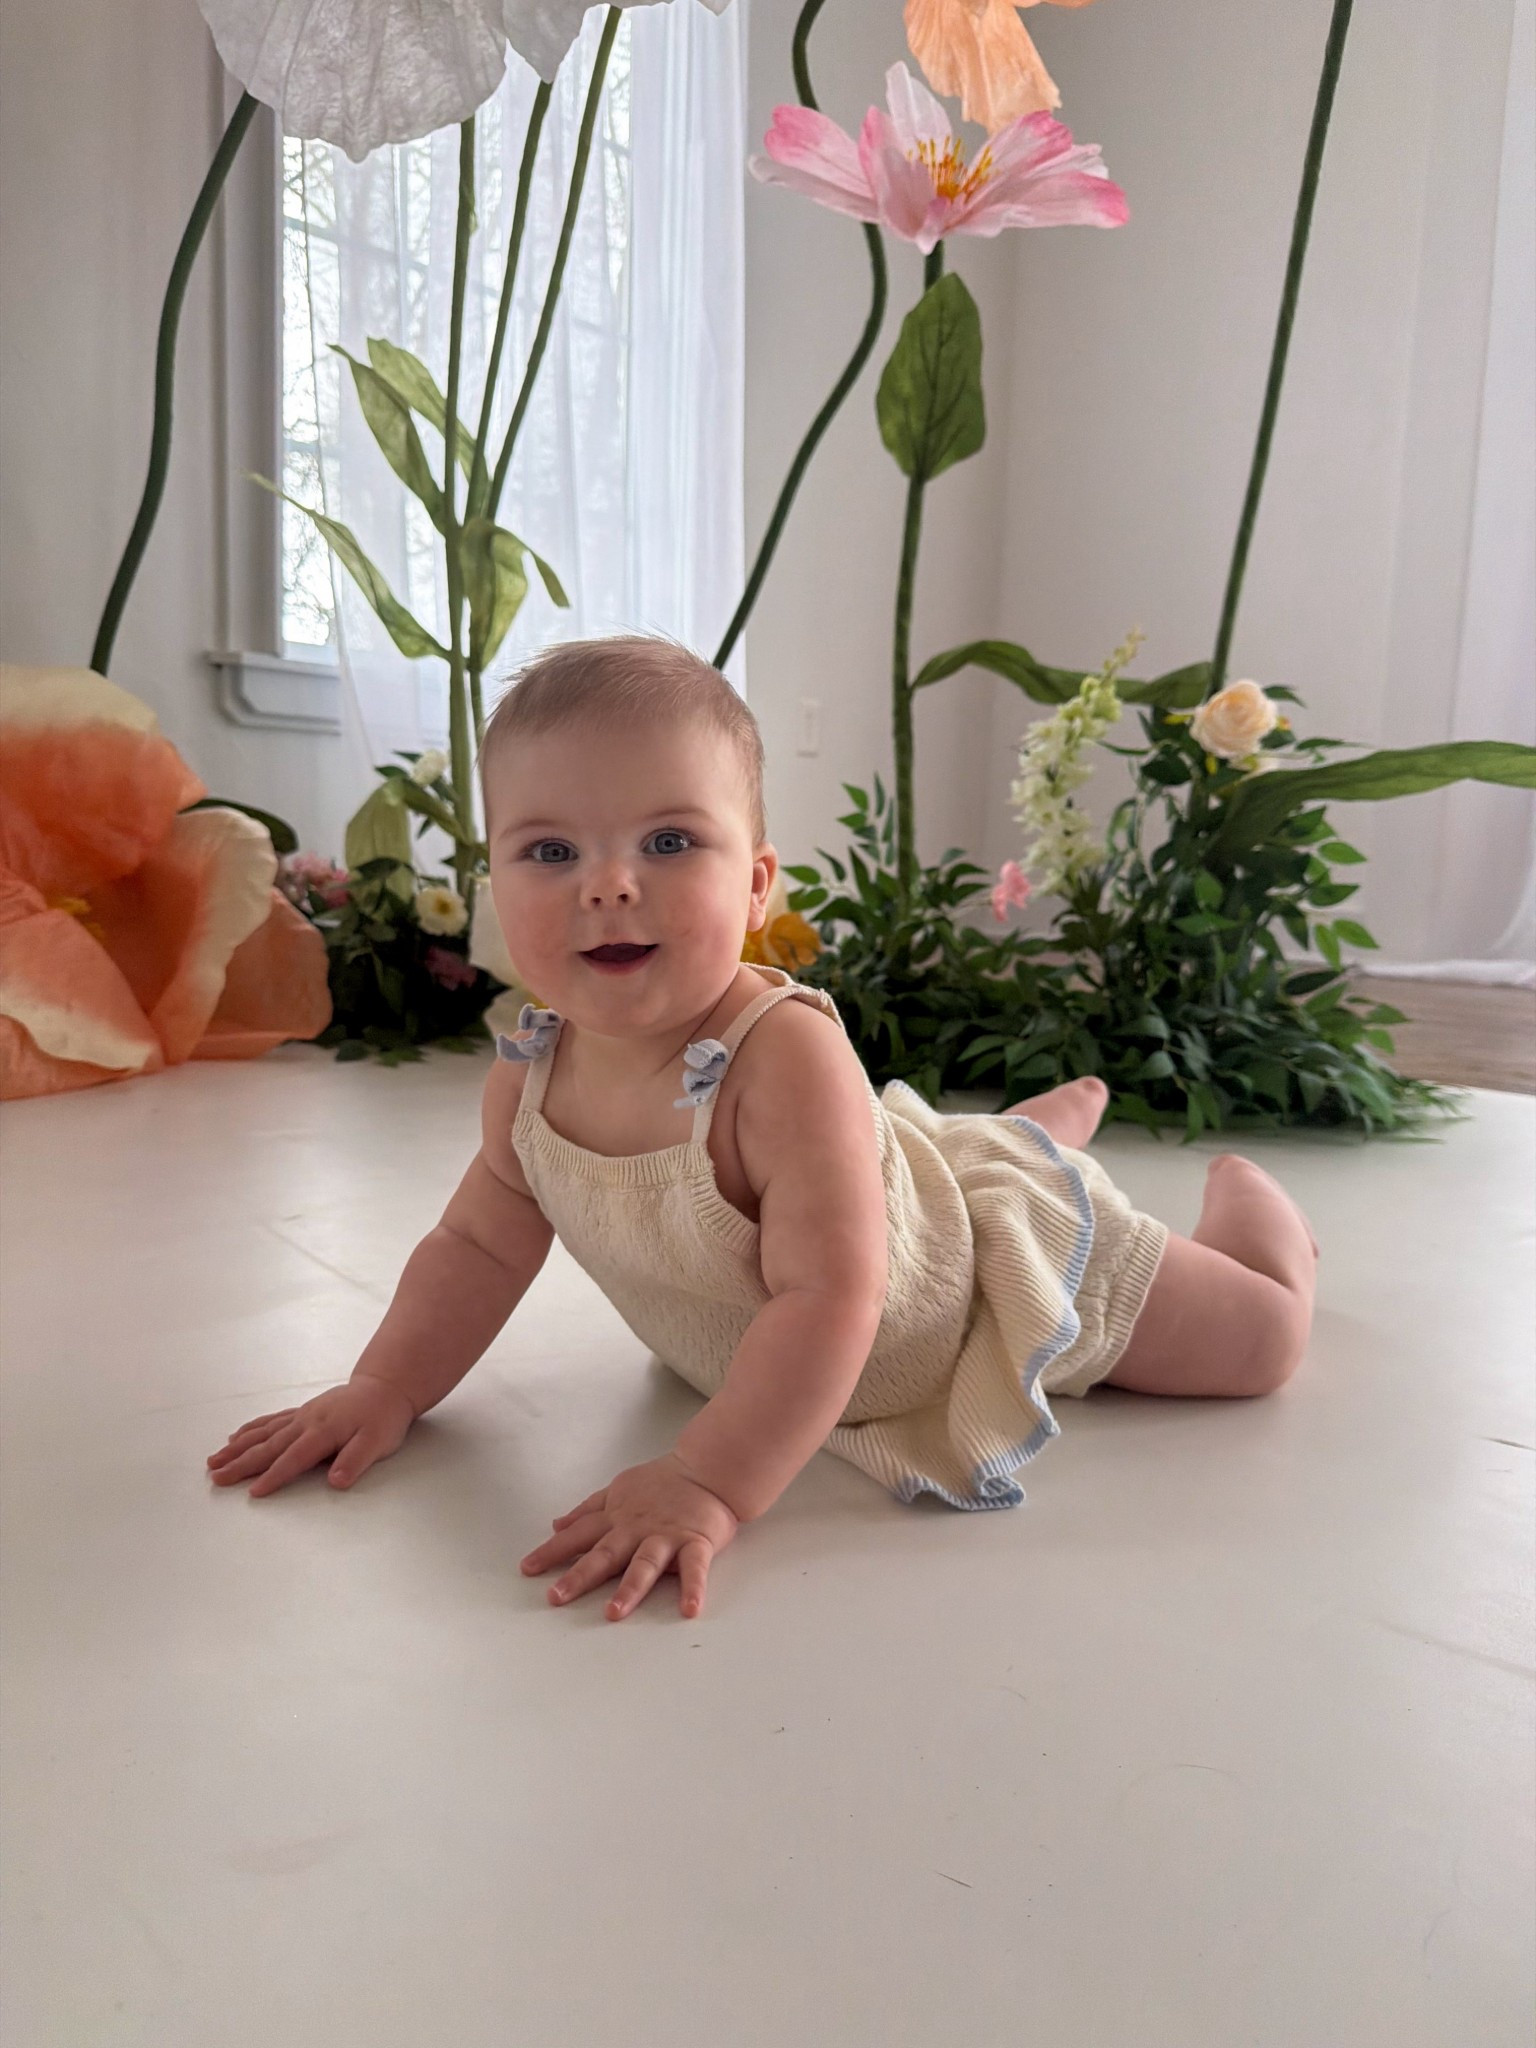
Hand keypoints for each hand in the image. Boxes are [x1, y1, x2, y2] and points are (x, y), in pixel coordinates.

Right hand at [206, 1375, 415, 1496]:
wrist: (385, 1388)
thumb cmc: (383, 1418)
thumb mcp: (378, 1442)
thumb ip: (355, 1461)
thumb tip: (336, 1481)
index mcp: (323, 1432)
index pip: (294, 1459)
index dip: (274, 1476)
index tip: (253, 1492)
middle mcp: (306, 1422)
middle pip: (269, 1446)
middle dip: (241, 1463)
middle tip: (216, 1477)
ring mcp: (301, 1415)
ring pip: (263, 1433)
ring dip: (238, 1447)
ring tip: (214, 1460)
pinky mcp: (302, 1412)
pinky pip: (270, 1421)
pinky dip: (251, 1429)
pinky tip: (236, 1436)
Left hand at [520, 1453, 739, 1621]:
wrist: (707, 1468)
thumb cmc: (662, 1483)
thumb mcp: (618, 1489)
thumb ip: (588, 1509)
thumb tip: (556, 1525)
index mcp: (617, 1517)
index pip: (578, 1535)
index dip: (552, 1551)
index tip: (527, 1570)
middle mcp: (636, 1529)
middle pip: (604, 1554)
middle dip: (579, 1576)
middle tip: (556, 1597)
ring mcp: (666, 1536)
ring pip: (644, 1564)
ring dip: (630, 1588)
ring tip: (614, 1612)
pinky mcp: (696, 1542)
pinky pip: (695, 1568)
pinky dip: (693, 1588)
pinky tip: (689, 1609)